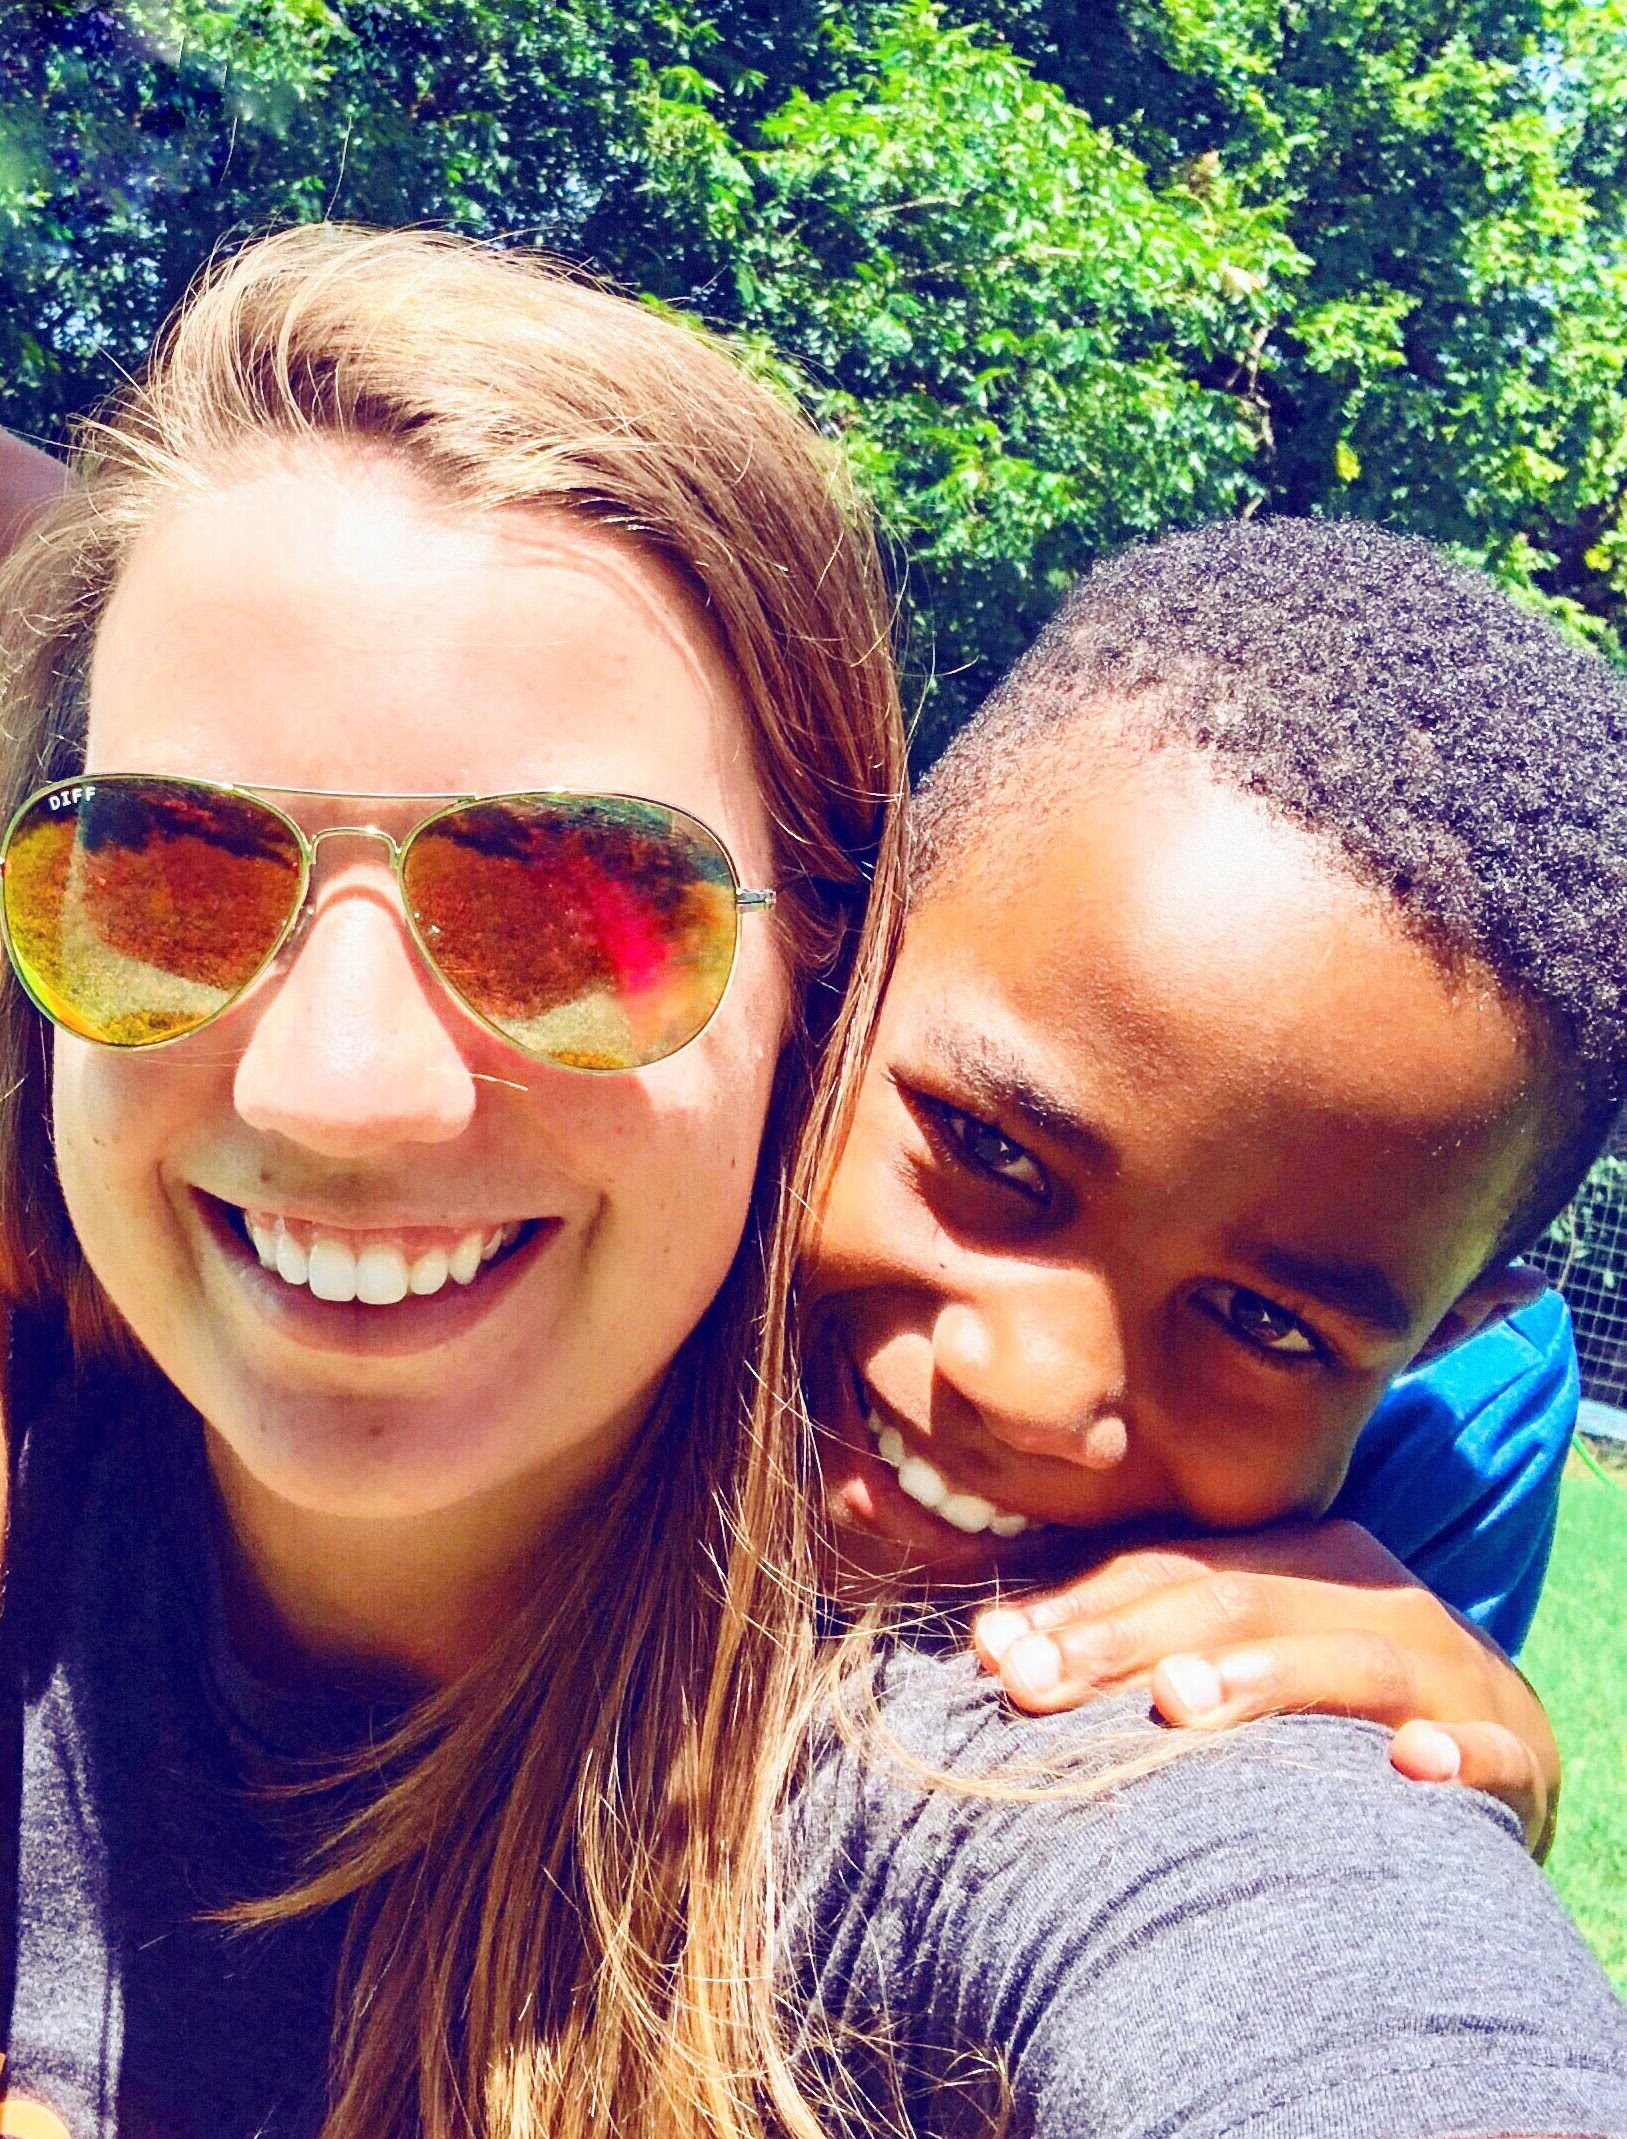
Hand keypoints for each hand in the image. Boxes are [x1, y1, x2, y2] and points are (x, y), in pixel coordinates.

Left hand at [972, 1520, 1558, 1854]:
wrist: (1497, 1740)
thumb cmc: (1326, 1695)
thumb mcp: (1237, 1649)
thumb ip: (1131, 1639)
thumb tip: (988, 1644)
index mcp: (1294, 1558)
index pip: (1171, 1570)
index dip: (1079, 1609)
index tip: (993, 1655)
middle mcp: (1365, 1594)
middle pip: (1235, 1603)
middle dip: (1126, 1644)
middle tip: (1041, 1684)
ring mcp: (1442, 1670)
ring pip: (1349, 1662)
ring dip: (1266, 1679)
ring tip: (1184, 1704)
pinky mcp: (1509, 1751)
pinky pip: (1489, 1752)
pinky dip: (1455, 1757)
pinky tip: (1413, 1768)